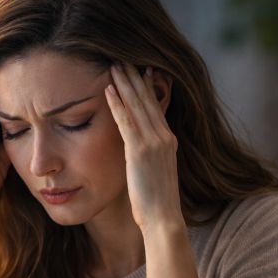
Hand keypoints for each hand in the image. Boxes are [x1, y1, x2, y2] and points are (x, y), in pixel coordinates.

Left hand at [105, 63, 181, 231]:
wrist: (164, 219)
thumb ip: (149, 158)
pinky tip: (108, 89)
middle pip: (148, 99)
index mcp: (168, 141)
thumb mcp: (155, 174)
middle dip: (135, 77)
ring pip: (138, 105)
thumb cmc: (156, 204)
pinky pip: (126, 121)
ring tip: (113, 64)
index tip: (140, 69)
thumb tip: (139, 154)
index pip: (156, 107)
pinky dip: (118, 103)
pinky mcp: (140, 151)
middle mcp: (164, 137)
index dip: (147, 86)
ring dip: (125, 83)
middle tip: (124, 57)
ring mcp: (154, 142)